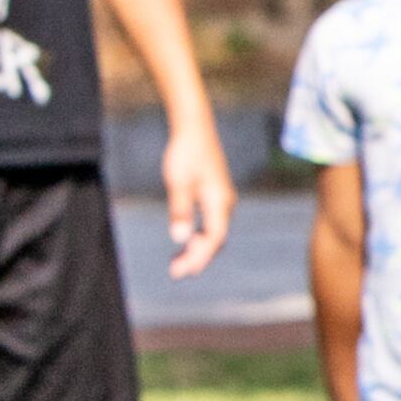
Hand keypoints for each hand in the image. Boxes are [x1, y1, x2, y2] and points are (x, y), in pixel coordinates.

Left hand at [164, 117, 235, 279]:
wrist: (194, 128)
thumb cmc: (185, 153)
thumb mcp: (178, 182)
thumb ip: (180, 211)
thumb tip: (179, 238)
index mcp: (219, 202)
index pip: (213, 238)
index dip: (199, 257)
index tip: (183, 272)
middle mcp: (225, 203)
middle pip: (216, 239)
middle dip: (197, 258)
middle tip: (175, 272)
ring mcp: (222, 199)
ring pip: (213, 233)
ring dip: (197, 249)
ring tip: (176, 262)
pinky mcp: (215, 195)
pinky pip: (211, 223)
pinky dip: (198, 236)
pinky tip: (184, 241)